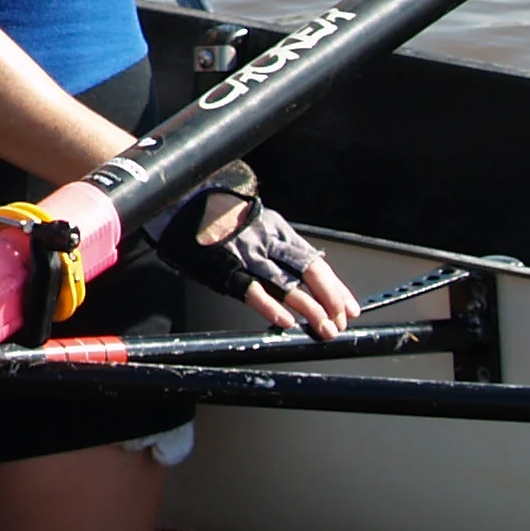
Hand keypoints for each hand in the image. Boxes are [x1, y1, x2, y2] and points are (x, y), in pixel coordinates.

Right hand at [154, 163, 360, 339]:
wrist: (180, 201)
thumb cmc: (218, 216)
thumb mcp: (256, 222)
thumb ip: (278, 245)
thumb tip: (306, 268)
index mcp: (278, 230)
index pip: (316, 263)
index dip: (336, 288)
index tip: (349, 308)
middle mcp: (267, 241)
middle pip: (309, 273)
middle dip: (330, 301)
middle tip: (339, 323)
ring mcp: (246, 254)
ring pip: (287, 284)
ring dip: (309, 310)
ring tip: (322, 329)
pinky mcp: (224, 266)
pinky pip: (251, 289)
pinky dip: (270, 307)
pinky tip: (286, 322)